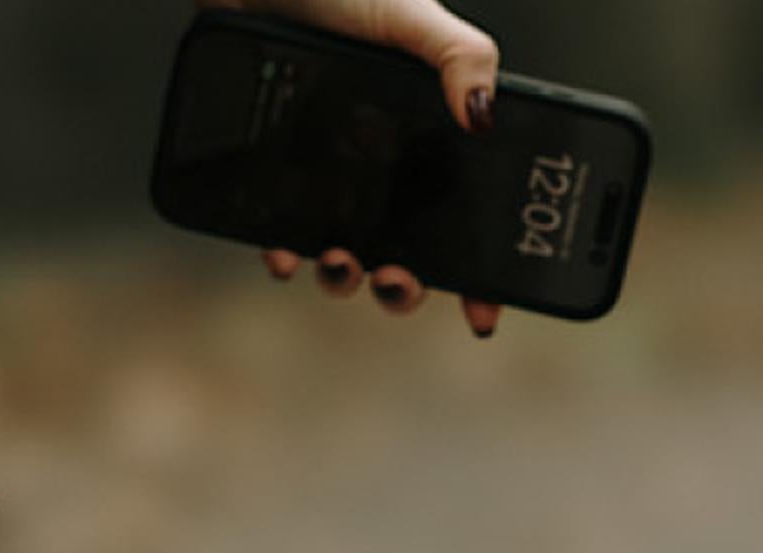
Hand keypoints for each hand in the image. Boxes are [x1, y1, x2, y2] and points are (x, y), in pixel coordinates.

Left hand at [196, 0, 503, 337]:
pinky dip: (287, 253)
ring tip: (341, 263)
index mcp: (426, 137)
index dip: (476, 271)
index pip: (462, 215)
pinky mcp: (275, 175)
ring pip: (343, 252)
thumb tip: (487, 116)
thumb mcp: (411, 16)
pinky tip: (286, 254)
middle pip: (403, 251)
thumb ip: (459, 55)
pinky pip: (283, 233)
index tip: (482, 312)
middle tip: (398, 280)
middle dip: (403, 287)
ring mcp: (327, 174)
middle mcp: (378, 164)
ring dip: (344, 277)